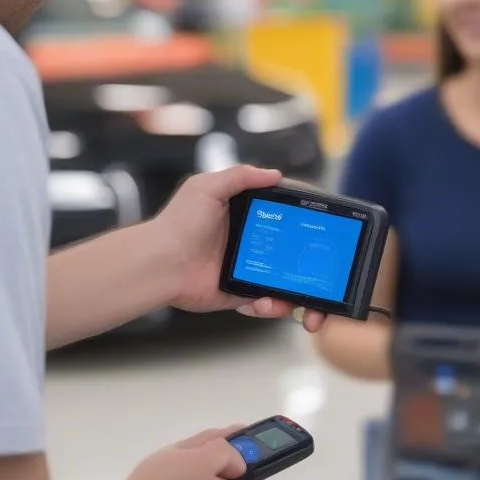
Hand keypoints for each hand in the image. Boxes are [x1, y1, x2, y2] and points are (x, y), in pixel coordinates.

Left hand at [152, 165, 325, 332]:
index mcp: (240, 217)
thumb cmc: (179, 223)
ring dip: (293, 288)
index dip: (297, 223)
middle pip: (285, 252)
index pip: (278, 219)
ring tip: (299, 291)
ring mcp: (242, 270)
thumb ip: (241, 176)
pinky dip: (271, 305)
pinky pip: (262, 302)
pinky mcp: (236, 294)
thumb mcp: (207, 187)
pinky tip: (267, 301)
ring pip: (280, 280)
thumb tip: (275, 174)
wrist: (161, 263)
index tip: (316, 226)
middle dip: (304, 260)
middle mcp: (244, 243)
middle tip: (319, 267)